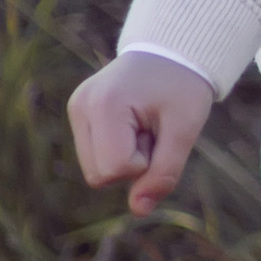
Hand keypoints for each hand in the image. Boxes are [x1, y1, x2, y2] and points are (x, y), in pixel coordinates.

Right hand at [69, 49, 213, 216]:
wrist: (173, 50)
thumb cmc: (182, 87)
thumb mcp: (184, 131)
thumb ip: (163, 173)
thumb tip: (139, 211)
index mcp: (104, 104)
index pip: (115, 169)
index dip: (144, 163)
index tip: (158, 132)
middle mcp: (81, 105)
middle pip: (99, 176)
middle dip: (133, 163)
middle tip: (153, 129)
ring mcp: (76, 108)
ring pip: (94, 171)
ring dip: (125, 158)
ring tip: (143, 125)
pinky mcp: (78, 111)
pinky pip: (95, 156)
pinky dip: (117, 150)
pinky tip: (132, 124)